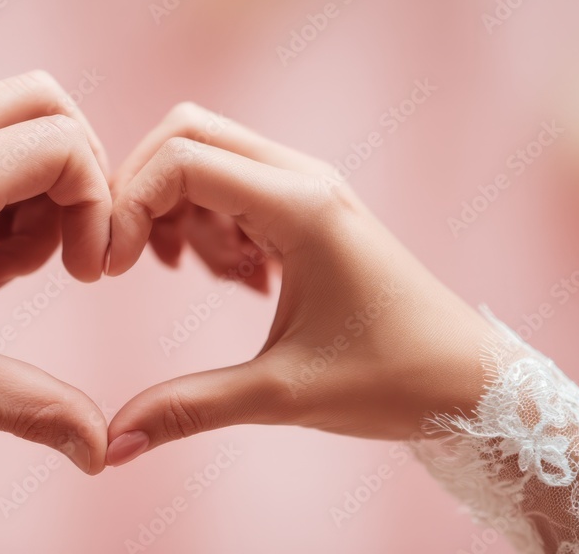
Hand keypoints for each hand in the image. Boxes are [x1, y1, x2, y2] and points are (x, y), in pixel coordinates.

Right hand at [104, 103, 491, 465]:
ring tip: (201, 277)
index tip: (110, 269)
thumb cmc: (394, 380)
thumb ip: (190, 409)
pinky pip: (231, 186)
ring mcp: (307, 189)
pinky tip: (229, 277)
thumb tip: (115, 443)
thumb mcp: (283, 395)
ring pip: (206, 156)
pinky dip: (207, 221)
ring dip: (177, 209)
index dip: (128, 206)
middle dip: (141, 190)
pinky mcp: (307, 209)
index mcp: (300, 206)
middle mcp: (303, 180)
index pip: (182, 161)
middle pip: (188, 134)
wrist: (468, 381)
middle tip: (130, 259)